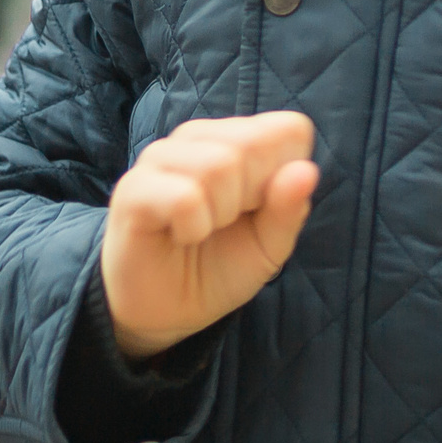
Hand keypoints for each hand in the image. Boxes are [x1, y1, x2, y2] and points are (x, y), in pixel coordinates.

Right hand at [101, 111, 316, 360]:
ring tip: (203, 229)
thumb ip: (289, 208)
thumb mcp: (269, 246)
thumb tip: (307, 171)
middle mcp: (198, 137)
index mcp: (238, 139)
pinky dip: (193, 227)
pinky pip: (184, 196)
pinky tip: (181, 235)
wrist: (164, 312)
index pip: (289, 130)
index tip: (261, 207)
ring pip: (218, 165)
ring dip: (221, 215)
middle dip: (253, 198)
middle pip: (254, 144)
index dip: (286, 176)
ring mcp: (161, 157)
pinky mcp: (133, 188)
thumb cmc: (219, 267)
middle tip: (227, 222)